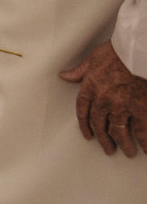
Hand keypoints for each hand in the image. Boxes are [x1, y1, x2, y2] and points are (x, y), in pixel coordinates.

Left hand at [60, 41, 146, 156]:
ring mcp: (123, 106)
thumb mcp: (93, 58)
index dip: (84, 125)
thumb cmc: (118, 51)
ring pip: (119, 131)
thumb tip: (64, 76)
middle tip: (108, 149)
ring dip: (123, 144)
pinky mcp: (141, 108)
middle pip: (100, 125)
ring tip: (128, 152)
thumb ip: (80, 71)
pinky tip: (146, 149)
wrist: (137, 50)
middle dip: (104, 139)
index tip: (88, 135)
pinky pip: (141, 130)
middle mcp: (104, 100)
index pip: (83, 111)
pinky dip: (144, 141)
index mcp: (90, 88)